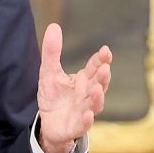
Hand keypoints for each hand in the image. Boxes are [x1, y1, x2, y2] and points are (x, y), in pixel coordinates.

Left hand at [36, 23, 111, 152]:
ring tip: (97, 89)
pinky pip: (84, 124)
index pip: (95, 67)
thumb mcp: (49, 72)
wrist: (48, 123)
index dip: (101, 59)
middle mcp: (87, 94)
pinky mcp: (76, 126)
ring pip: (95, 104)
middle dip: (103, 77)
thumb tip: (53, 26)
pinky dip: (88, 119)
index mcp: (83, 80)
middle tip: (104, 68)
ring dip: (98, 97)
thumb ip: (52, 51)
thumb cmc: (54, 96)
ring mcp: (84, 110)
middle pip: (99, 84)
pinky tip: (89, 114)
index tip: (105, 51)